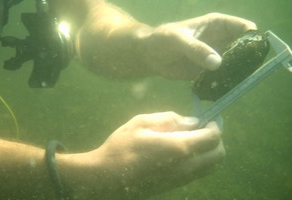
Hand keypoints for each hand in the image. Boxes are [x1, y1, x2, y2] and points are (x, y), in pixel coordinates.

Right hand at [94, 111, 223, 198]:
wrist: (107, 178)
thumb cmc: (122, 147)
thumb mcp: (142, 123)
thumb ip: (170, 119)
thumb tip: (191, 122)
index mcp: (180, 148)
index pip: (213, 137)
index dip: (215, 125)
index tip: (207, 118)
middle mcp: (187, 166)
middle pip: (218, 155)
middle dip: (216, 139)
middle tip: (202, 129)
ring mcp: (182, 179)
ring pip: (211, 166)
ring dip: (209, 151)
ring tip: (191, 139)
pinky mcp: (176, 185)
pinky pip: (199, 172)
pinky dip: (200, 160)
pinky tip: (181, 152)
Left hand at [140, 13, 256, 79]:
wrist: (150, 56)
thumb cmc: (162, 39)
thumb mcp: (177, 40)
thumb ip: (196, 49)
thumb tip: (217, 63)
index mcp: (218, 25)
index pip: (245, 28)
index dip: (252, 40)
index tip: (250, 55)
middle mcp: (221, 40)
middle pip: (245, 49)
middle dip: (247, 61)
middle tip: (242, 74)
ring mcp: (217, 57)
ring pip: (236, 65)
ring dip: (237, 74)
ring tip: (232, 83)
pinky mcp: (210, 72)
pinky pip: (223, 77)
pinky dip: (225, 83)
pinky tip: (222, 90)